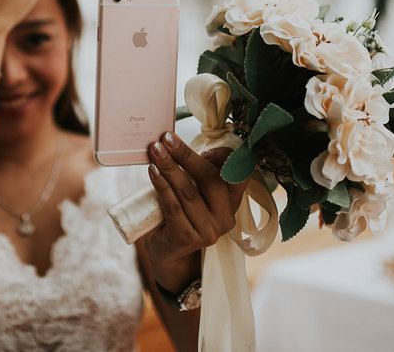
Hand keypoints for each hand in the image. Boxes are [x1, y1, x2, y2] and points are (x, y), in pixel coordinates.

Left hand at [142, 132, 248, 290]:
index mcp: (232, 204)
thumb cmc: (179, 216)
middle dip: (187, 156)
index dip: (226, 158)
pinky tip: (153, 171)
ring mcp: (208, 231)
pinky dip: (161, 185)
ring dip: (170, 167)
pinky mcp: (187, 239)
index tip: (204, 146)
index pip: (240, 175)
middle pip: (210, 179)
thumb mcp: (195, 194)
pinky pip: (173, 206)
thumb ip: (196, 174)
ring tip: (156, 151)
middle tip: (167, 139)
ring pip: (188, 192)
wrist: (166, 253)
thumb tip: (178, 142)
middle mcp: (225, 218)